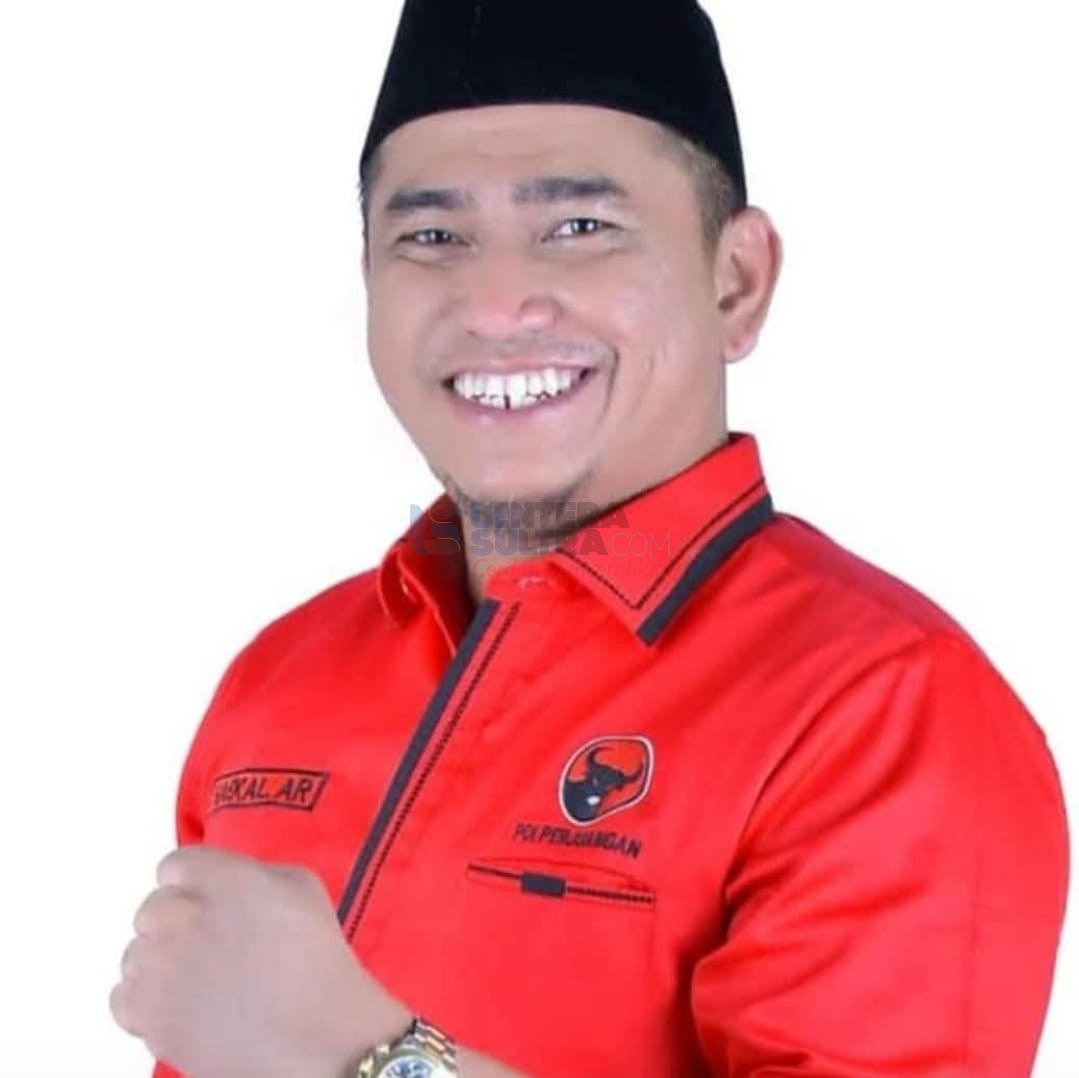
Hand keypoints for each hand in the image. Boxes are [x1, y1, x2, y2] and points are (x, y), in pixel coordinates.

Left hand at [110, 845, 410, 1077]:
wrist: (318, 1039)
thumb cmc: (319, 964)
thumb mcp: (302, 888)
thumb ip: (253, 873)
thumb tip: (226, 882)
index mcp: (224, 879)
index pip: (175, 866)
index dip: (192, 884)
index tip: (207, 902)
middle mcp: (184, 916)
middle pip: (150, 908)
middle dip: (175, 922)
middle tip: (209, 945)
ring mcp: (162, 968)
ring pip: (135, 953)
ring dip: (161, 962)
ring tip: (200, 980)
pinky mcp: (151, 1017)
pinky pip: (122, 998)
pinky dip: (145, 1001)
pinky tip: (180, 1005)